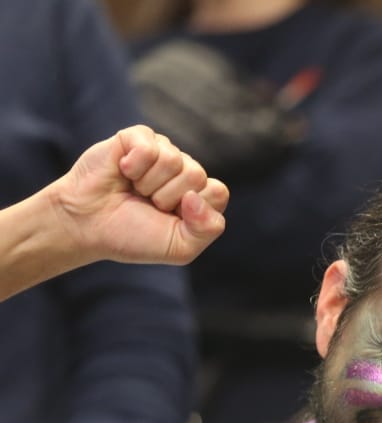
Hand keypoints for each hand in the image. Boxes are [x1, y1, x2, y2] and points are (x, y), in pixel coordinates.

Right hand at [48, 124, 228, 266]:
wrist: (87, 225)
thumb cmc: (132, 236)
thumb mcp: (180, 247)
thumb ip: (208, 229)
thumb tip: (195, 195)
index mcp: (198, 195)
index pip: (218, 192)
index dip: (194, 210)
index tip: (169, 218)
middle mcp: (183, 170)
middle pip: (197, 175)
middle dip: (168, 198)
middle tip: (146, 204)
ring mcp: (161, 151)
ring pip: (174, 161)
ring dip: (149, 184)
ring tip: (134, 190)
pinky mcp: (136, 138)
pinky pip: (149, 147)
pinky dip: (134, 166)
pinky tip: (123, 172)